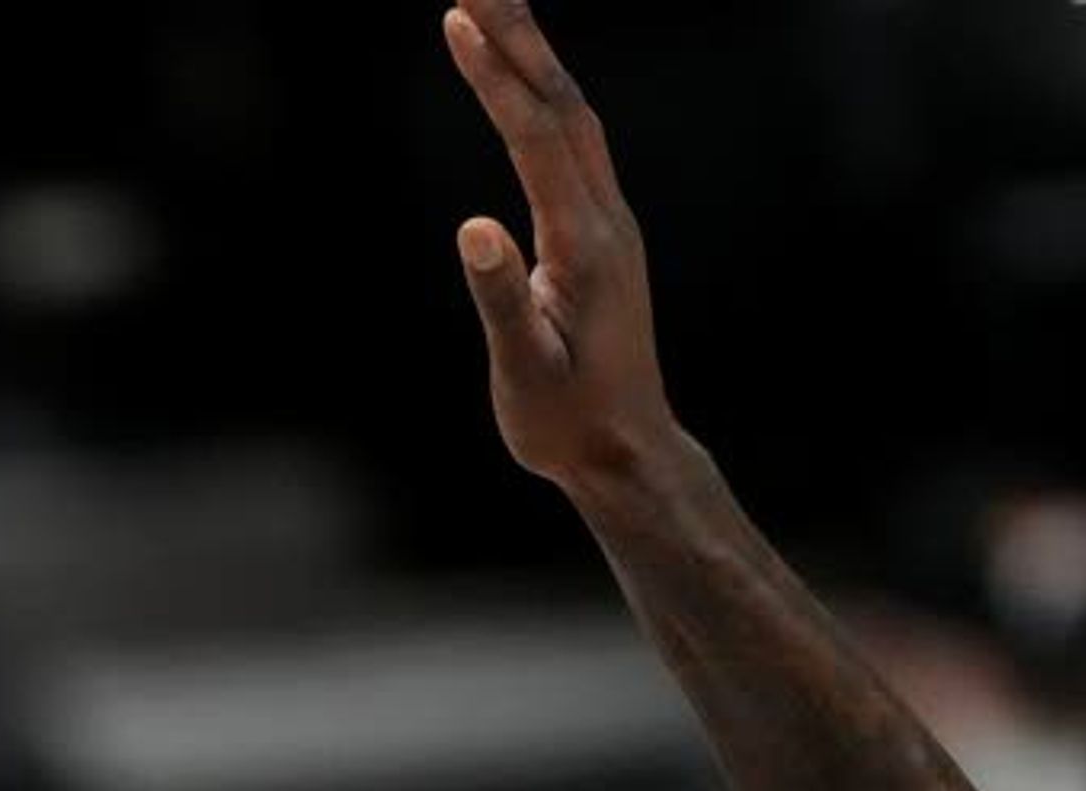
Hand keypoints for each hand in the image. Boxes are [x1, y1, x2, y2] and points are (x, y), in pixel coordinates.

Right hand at [443, 0, 687, 491]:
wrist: (627, 451)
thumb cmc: (568, 424)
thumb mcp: (524, 371)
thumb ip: (498, 300)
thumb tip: (473, 228)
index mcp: (584, 245)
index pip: (535, 139)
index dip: (496, 78)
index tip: (458, 19)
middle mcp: (606, 220)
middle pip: (563, 105)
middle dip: (520, 37)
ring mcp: (610, 224)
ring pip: (574, 117)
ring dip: (535, 57)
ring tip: (495, 5)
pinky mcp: (602, 235)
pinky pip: (574, 144)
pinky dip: (544, 96)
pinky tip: (525, 80)